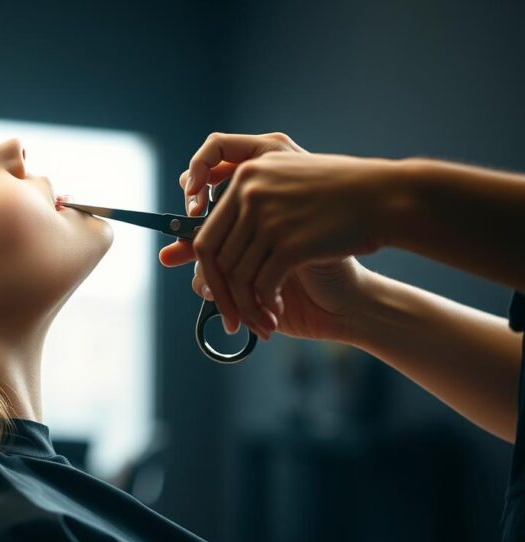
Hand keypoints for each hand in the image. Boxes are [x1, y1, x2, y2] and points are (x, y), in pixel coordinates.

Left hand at [159, 132, 395, 338]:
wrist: (384, 200)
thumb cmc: (336, 203)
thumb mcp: (285, 196)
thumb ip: (246, 221)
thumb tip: (199, 263)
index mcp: (246, 177)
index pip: (205, 234)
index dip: (201, 270)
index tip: (205, 292)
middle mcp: (250, 192)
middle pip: (213, 259)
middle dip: (220, 296)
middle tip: (230, 321)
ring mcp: (269, 216)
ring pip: (237, 277)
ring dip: (245, 308)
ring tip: (259, 323)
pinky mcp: (291, 242)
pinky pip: (262, 286)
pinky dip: (264, 307)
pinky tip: (276, 315)